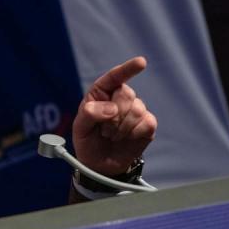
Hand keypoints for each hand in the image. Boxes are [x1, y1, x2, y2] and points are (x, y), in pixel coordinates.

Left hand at [72, 57, 156, 176]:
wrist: (100, 165)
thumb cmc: (88, 142)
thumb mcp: (80, 128)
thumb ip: (89, 114)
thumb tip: (112, 109)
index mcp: (102, 92)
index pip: (115, 77)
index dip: (128, 69)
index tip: (141, 62)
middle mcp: (121, 97)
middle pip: (126, 95)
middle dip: (114, 116)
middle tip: (104, 131)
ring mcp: (137, 110)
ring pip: (137, 110)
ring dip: (121, 129)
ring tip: (112, 136)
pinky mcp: (148, 124)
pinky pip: (147, 123)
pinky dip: (134, 134)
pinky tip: (127, 139)